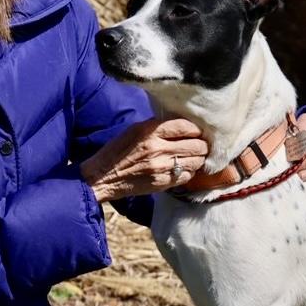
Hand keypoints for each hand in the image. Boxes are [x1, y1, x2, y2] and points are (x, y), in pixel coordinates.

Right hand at [80, 119, 208, 202]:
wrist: (103, 177)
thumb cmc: (118, 151)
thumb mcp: (134, 130)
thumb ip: (157, 125)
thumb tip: (180, 123)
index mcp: (150, 131)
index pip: (186, 127)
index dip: (196, 130)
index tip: (197, 132)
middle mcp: (158, 148)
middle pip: (196, 145)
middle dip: (202, 145)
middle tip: (201, 146)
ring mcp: (162, 167)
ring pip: (196, 161)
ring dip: (198, 159)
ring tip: (194, 157)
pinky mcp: (163, 183)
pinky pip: (187, 176)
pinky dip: (189, 172)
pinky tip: (183, 169)